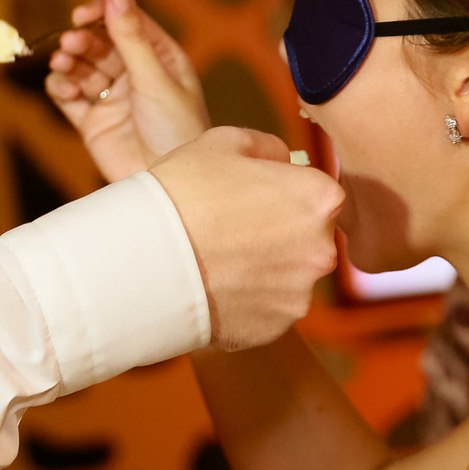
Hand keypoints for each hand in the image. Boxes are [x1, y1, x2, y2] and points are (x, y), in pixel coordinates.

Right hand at [46, 0, 208, 182]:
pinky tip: (62, 87)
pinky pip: (69, 96)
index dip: (103, 14)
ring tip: (63, 64)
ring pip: (82, 67)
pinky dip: (61, 87)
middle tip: (70, 44)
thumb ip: (130, 35)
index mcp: (161, 58)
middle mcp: (135, 75)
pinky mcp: (92, 122)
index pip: (126, 23)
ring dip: (69, 61)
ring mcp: (112, 98)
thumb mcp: (154, 77)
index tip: (81, 15)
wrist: (166, 185)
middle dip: (83, 41)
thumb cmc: (176, 130)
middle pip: (100, 44)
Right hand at [151, 128, 343, 349]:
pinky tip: (215, 287)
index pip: (318, 194)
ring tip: (219, 261)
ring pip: (289, 277)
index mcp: (320, 198)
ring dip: (265, 271)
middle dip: (280, 235)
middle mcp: (323, 248)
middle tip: (233, 231)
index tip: (251, 200)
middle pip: (309, 239)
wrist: (145, 257)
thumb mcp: (224, 142)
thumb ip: (268, 147)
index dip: (283, 195)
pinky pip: (268, 310)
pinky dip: (248, 302)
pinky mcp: (277, 327)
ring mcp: (301, 292)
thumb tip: (285, 161)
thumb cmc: (183, 190)